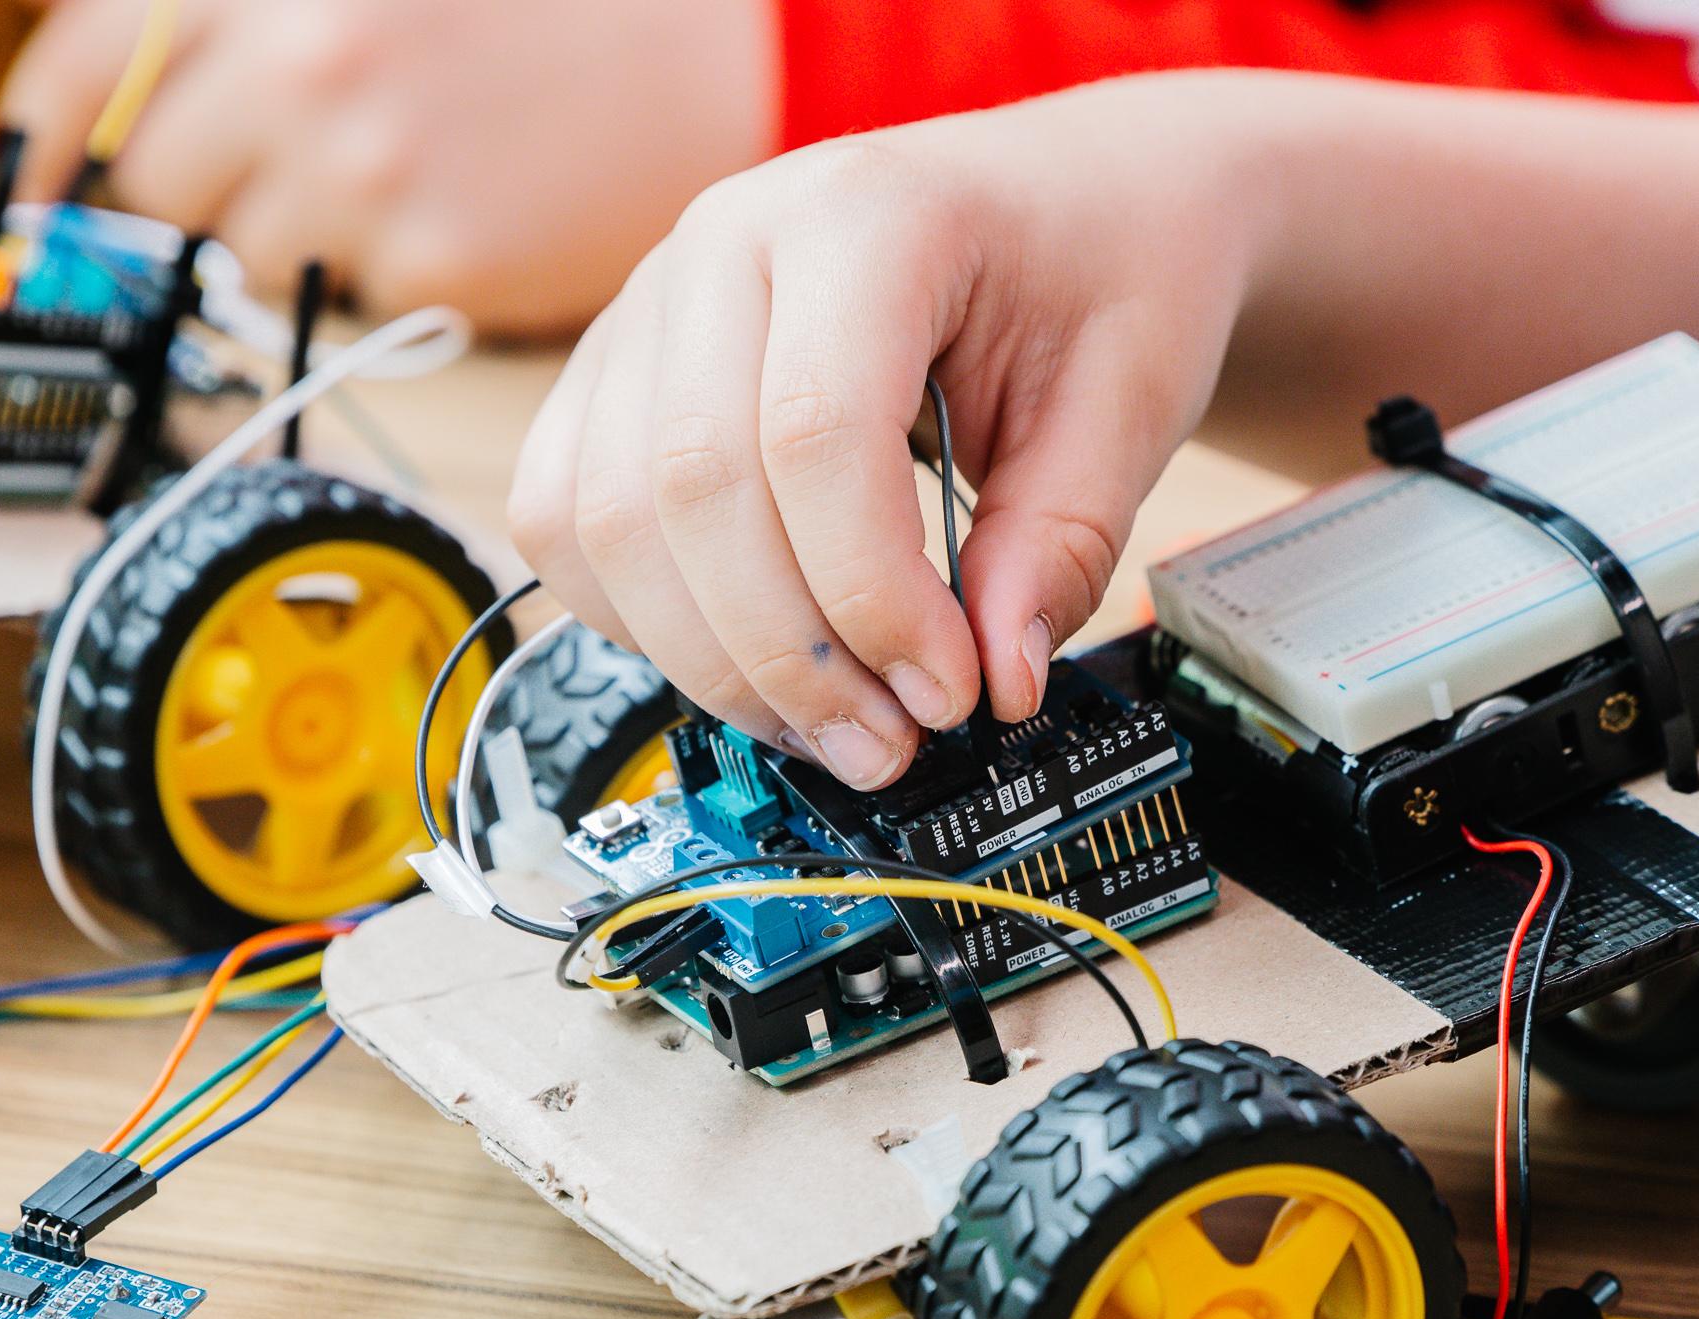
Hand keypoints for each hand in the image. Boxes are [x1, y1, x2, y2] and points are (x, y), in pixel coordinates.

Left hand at [0, 0, 774, 333]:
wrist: (721, 53)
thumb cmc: (565, 6)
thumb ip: (260, 19)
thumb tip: (140, 106)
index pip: (84, 71)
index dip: (60, 137)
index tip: (58, 179)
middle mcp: (301, 64)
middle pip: (163, 181)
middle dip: (210, 191)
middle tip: (288, 184)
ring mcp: (368, 170)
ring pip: (259, 258)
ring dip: (309, 240)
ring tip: (409, 191)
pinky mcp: (441, 260)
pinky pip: (367, 297)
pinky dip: (409, 269)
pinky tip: (475, 210)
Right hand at [506, 77, 1261, 787]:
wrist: (1075, 195)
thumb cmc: (1103, 268)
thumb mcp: (1131, 401)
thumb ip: (1058, 545)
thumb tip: (997, 682)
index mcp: (865, 215)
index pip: (812, 434)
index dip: (870, 598)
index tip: (950, 691)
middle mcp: (726, 242)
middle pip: (686, 487)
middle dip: (789, 654)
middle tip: (889, 744)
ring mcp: (654, 303)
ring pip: (602, 518)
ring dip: (711, 659)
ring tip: (834, 726)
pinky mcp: (619, 370)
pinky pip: (567, 518)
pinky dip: (643, 619)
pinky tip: (755, 667)